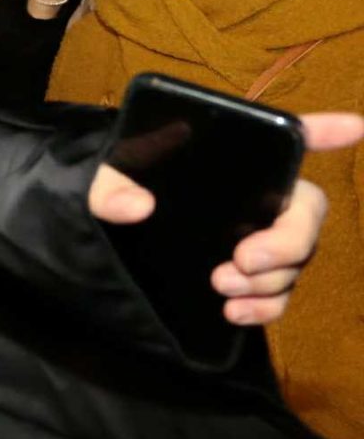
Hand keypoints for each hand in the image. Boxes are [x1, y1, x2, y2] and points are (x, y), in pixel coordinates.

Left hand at [88, 112, 363, 324]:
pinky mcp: (245, 275)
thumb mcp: (100, 179)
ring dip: (272, 280)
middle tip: (244, 260)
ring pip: (295, 259)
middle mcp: (257, 196)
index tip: (355, 125)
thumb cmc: (111, 189)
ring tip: (225, 288)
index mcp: (232, 158)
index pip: (286, 137)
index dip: (324, 129)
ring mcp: (256, 237)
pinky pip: (276, 293)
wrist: (101, 238)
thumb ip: (108, 184)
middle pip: (306, 214)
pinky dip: (265, 308)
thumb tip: (134, 205)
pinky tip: (235, 313)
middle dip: (288, 242)